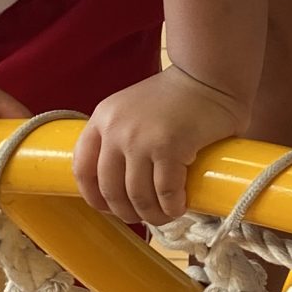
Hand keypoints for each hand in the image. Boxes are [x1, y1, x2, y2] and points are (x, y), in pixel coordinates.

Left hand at [76, 66, 242, 225]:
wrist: (209, 75)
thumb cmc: (177, 94)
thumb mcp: (133, 109)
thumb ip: (121, 136)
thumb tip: (121, 183)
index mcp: (102, 119)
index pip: (82, 167)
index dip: (93, 196)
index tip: (109, 208)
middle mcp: (115, 130)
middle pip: (110, 189)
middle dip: (127, 211)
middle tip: (144, 216)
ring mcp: (140, 139)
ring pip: (137, 196)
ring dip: (152, 214)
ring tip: (165, 215)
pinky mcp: (169, 148)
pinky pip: (165, 191)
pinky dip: (172, 206)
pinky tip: (179, 207)